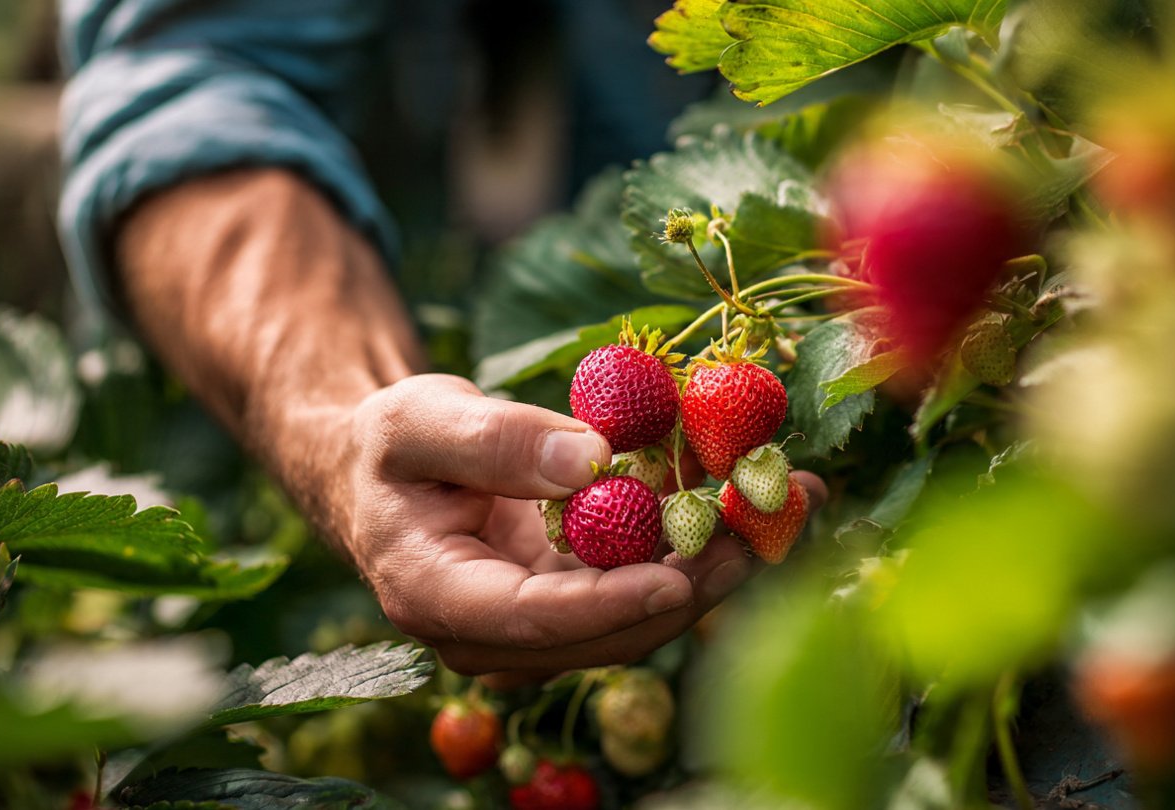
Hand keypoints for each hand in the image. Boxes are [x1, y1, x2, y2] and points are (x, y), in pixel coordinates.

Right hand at [333, 373, 824, 677]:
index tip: (680, 576)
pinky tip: (755, 499)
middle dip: (695, 580)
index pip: (534, 618)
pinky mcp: (576, 597)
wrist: (385, 469)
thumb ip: (496, 441)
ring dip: (718, 562)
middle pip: (608, 628)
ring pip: (640, 612)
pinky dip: (700, 543)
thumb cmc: (388, 444)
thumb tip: (591, 460)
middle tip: (765, 522)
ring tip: (789, 501)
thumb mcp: (421, 421)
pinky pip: (644, 580)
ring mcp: (541, 622)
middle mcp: (494, 632)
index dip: (611, 603)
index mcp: (438, 597)